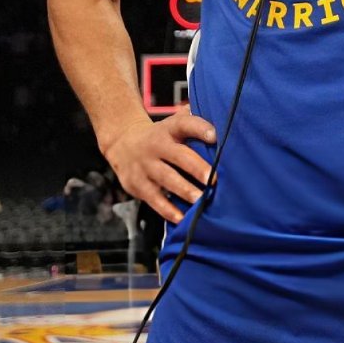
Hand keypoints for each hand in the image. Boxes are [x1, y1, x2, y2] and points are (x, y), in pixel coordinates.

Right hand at [104, 108, 216, 224]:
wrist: (122, 144)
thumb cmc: (160, 137)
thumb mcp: (173, 125)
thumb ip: (194, 125)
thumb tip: (221, 125)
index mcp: (169, 129)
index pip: (184, 124)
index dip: (199, 128)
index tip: (214, 136)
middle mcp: (156, 145)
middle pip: (178, 155)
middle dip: (196, 167)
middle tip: (213, 180)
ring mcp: (145, 165)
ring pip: (166, 178)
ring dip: (184, 190)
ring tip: (200, 200)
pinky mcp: (137, 184)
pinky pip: (154, 199)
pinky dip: (168, 210)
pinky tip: (182, 218)